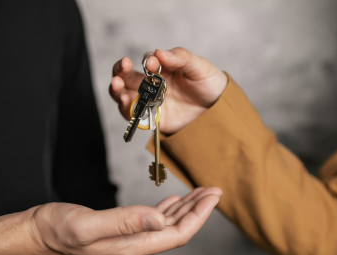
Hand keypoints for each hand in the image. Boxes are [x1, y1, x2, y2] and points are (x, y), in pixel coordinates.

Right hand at [0, 187, 220, 254]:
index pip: (175, 234)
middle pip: (175, 231)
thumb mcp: (88, 224)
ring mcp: (126, 240)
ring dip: (185, 209)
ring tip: (200, 193)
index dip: (198, 216)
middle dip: (198, 211)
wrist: (36, 234)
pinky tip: (172, 202)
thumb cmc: (56, 228)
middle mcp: (132, 246)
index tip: (213, 196)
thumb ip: (124, 222)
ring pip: (165, 226)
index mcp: (129, 246)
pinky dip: (166, 210)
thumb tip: (159, 219)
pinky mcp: (119, 231)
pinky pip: (151, 222)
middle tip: (214, 190)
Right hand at [109, 48, 227, 133]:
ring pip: (125, 95)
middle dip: (120, 71)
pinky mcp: (152, 119)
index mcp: (162, 69)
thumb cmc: (209, 84)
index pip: (147, 61)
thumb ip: (181, 58)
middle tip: (122, 67)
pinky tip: (126, 102)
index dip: (147, 61)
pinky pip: (134, 116)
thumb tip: (159, 52)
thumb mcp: (199, 67)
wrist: (219, 111)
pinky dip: (127, 110)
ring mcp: (150, 102)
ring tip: (116, 85)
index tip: (153, 64)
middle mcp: (152, 85)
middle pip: (127, 77)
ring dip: (117, 90)